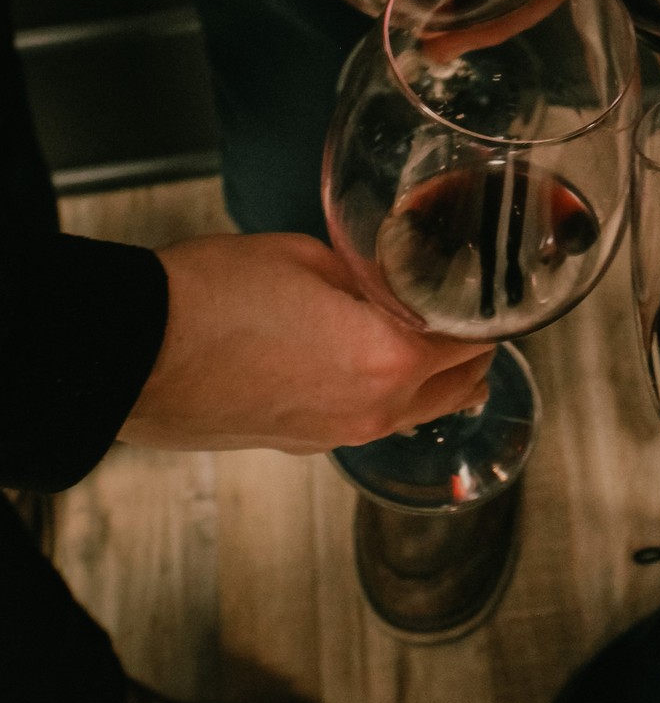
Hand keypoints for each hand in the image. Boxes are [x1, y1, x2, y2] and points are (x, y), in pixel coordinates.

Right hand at [121, 233, 493, 454]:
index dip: (487, 310)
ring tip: (425, 338)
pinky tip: (366, 364)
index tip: (485, 289)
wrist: (129, 352)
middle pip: (462, 387)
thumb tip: (394, 280)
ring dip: (434, 380)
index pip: (477, 341)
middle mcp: (375, 411)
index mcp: (390, 360)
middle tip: (465, 311)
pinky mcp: (302, 445)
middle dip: (472, 349)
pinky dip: (386, 397)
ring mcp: (338, 435)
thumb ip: (370, 274)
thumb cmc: (208, 297)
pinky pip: (370, 422)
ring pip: (418, 413)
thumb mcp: (309, 257)